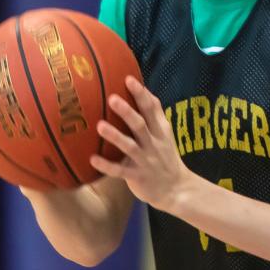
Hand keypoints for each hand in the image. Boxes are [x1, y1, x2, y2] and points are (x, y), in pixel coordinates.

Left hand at [89, 76, 191, 212]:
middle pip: (140, 125)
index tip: (128, 79)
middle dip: (127, 111)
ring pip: (129, 146)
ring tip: (100, 126)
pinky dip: (106, 166)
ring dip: (115, 136)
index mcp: (160, 131)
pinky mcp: (137, 176)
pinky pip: (120, 171)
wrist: (177, 189)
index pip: (153, 108)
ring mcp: (145, 160)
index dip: (141, 93)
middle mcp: (153, 143)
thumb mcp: (165, 134)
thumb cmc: (165, 156)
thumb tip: (142, 90)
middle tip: (112, 98)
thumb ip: (154, 116)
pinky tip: (92, 159)